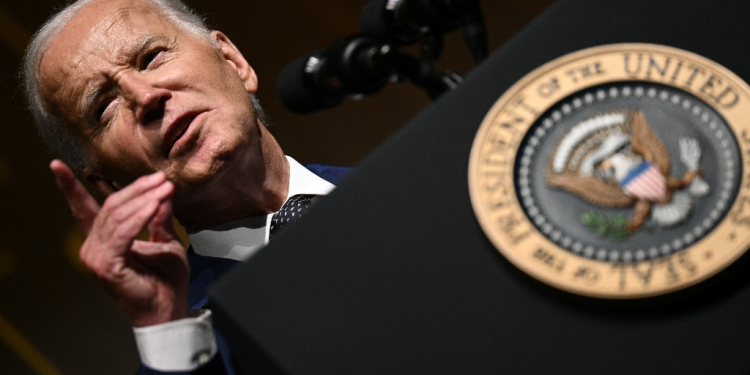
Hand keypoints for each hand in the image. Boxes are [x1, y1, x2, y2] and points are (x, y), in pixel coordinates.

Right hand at [50, 160, 188, 326]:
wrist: (169, 307)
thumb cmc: (166, 279)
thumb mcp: (165, 240)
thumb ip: (158, 217)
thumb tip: (163, 192)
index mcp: (103, 240)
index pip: (84, 208)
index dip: (70, 187)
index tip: (57, 165)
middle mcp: (94, 247)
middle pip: (110, 206)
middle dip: (138, 189)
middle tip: (162, 180)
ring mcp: (97, 257)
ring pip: (116, 216)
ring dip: (144, 199)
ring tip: (165, 189)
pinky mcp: (106, 265)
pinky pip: (122, 233)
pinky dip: (140, 216)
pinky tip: (155, 205)